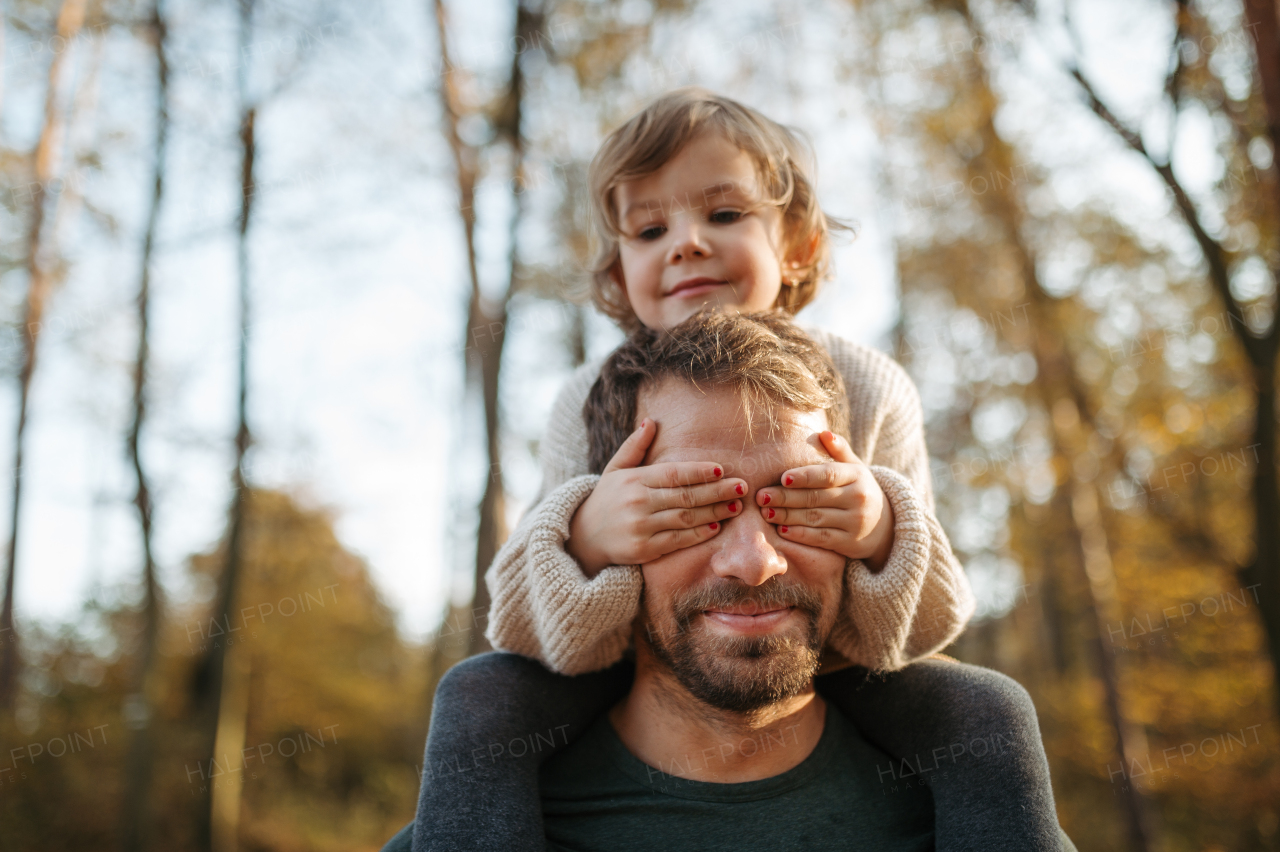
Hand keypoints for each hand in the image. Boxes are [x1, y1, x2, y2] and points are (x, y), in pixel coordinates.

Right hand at [567, 418, 746, 576]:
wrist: (584, 537)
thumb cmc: (607, 498)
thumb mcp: (615, 469)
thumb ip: (634, 447)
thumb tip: (651, 421)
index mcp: (633, 479)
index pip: (672, 473)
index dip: (698, 471)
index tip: (721, 469)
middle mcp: (636, 502)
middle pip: (684, 496)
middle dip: (716, 491)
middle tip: (741, 486)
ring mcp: (640, 527)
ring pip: (684, 518)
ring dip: (713, 512)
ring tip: (735, 506)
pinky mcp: (643, 550)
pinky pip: (676, 541)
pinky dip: (697, 534)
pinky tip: (715, 527)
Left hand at [755, 431, 894, 568]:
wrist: (884, 526)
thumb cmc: (859, 490)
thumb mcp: (855, 468)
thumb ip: (839, 450)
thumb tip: (823, 432)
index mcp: (857, 475)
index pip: (828, 475)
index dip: (805, 476)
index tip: (782, 478)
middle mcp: (858, 498)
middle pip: (816, 497)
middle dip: (786, 497)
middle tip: (762, 497)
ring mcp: (855, 522)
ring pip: (815, 518)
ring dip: (787, 516)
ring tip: (766, 512)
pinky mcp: (849, 543)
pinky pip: (820, 539)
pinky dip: (800, 535)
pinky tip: (782, 530)